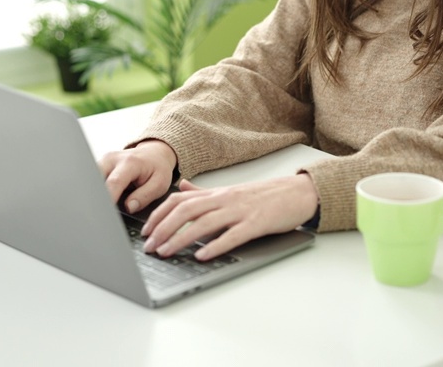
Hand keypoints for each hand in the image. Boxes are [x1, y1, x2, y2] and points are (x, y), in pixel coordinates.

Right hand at [98, 139, 177, 213]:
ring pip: (90, 180)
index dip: (109, 199)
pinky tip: (99, 201)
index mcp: (130, 163)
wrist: (154, 153)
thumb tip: (129, 207)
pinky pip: (92, 179)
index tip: (107, 215)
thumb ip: (145, 196)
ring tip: (99, 209)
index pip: (114, 183)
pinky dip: (94, 190)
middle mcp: (113, 159)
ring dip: (94, 194)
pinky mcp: (99, 164)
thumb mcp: (160, 183)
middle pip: (96, 180)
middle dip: (96, 198)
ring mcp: (104, 160)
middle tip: (100, 215)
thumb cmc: (157, 168)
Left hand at [141, 174, 318, 260]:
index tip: (145, 231)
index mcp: (216, 193)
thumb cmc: (264, 196)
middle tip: (150, 246)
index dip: (159, 214)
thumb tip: (181, 186)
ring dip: (181, 238)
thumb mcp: (230, 191)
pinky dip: (215, 245)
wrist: (297, 192)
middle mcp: (224, 199)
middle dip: (163, 228)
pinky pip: (232, 235)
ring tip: (167, 252)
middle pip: (186, 211)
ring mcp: (239, 210)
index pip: (179, 200)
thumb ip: (203, 192)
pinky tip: (202, 255)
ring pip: (204, 222)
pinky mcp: (256, 223)